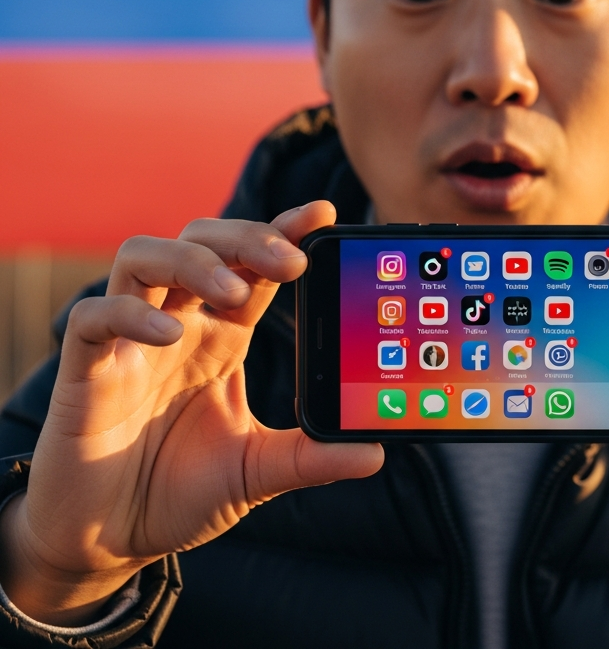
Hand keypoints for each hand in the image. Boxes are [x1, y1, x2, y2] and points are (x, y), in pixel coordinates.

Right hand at [0, 201, 381, 624]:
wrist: (109, 543)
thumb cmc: (179, 493)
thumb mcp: (256, 472)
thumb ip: (309, 458)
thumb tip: (375, 453)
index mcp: (222, 335)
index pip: (254, 266)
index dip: (283, 232)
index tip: (322, 214)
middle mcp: (178, 323)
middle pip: (203, 241)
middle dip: (247, 238)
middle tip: (291, 260)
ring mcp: (128, 342)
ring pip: (144, 257)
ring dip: (193, 261)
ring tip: (234, 292)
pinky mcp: (85, 372)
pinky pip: (93, 318)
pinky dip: (128, 313)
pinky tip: (167, 333)